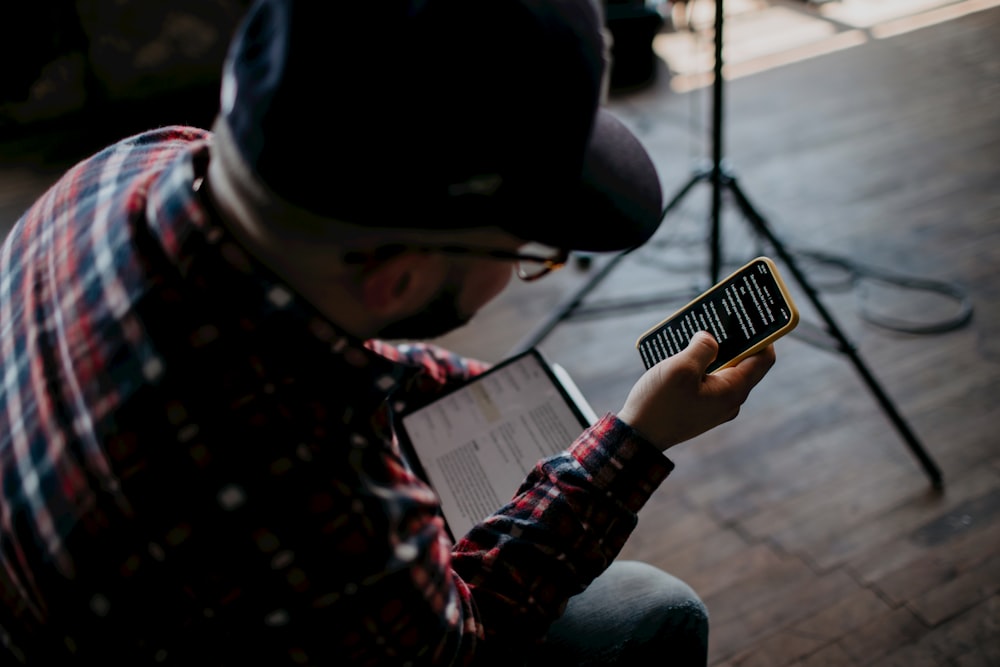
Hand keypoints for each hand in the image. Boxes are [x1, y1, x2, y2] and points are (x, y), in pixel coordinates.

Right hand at [616, 332, 775, 451]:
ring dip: (714, 353)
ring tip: (698, 335)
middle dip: (734, 340)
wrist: (638, 437)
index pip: (763, 358)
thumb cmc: (659, 404)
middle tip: (720, 319)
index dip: (763, 335)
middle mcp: (730, 401)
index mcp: (732, 391)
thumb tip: (710, 338)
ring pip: (724, 372)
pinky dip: (702, 366)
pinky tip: (685, 356)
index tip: (751, 317)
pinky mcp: (701, 408)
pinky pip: (709, 382)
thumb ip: (702, 348)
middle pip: (744, 364)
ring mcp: (716, 406)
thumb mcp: (680, 368)